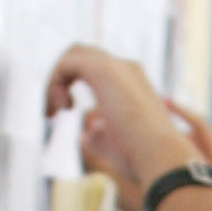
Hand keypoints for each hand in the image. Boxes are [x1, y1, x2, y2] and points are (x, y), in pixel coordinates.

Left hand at [48, 43, 185, 209]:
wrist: (160, 156)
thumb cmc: (140, 157)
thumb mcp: (113, 145)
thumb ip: (97, 136)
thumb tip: (84, 135)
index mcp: (131, 81)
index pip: (92, 67)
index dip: (69, 83)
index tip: (62, 112)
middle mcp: (125, 68)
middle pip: (80, 53)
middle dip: (59, 77)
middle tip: (51, 110)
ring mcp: (116, 66)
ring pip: (73, 54)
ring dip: (55, 80)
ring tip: (54, 110)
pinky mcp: (104, 70)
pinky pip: (67, 63)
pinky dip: (55, 83)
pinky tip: (62, 108)